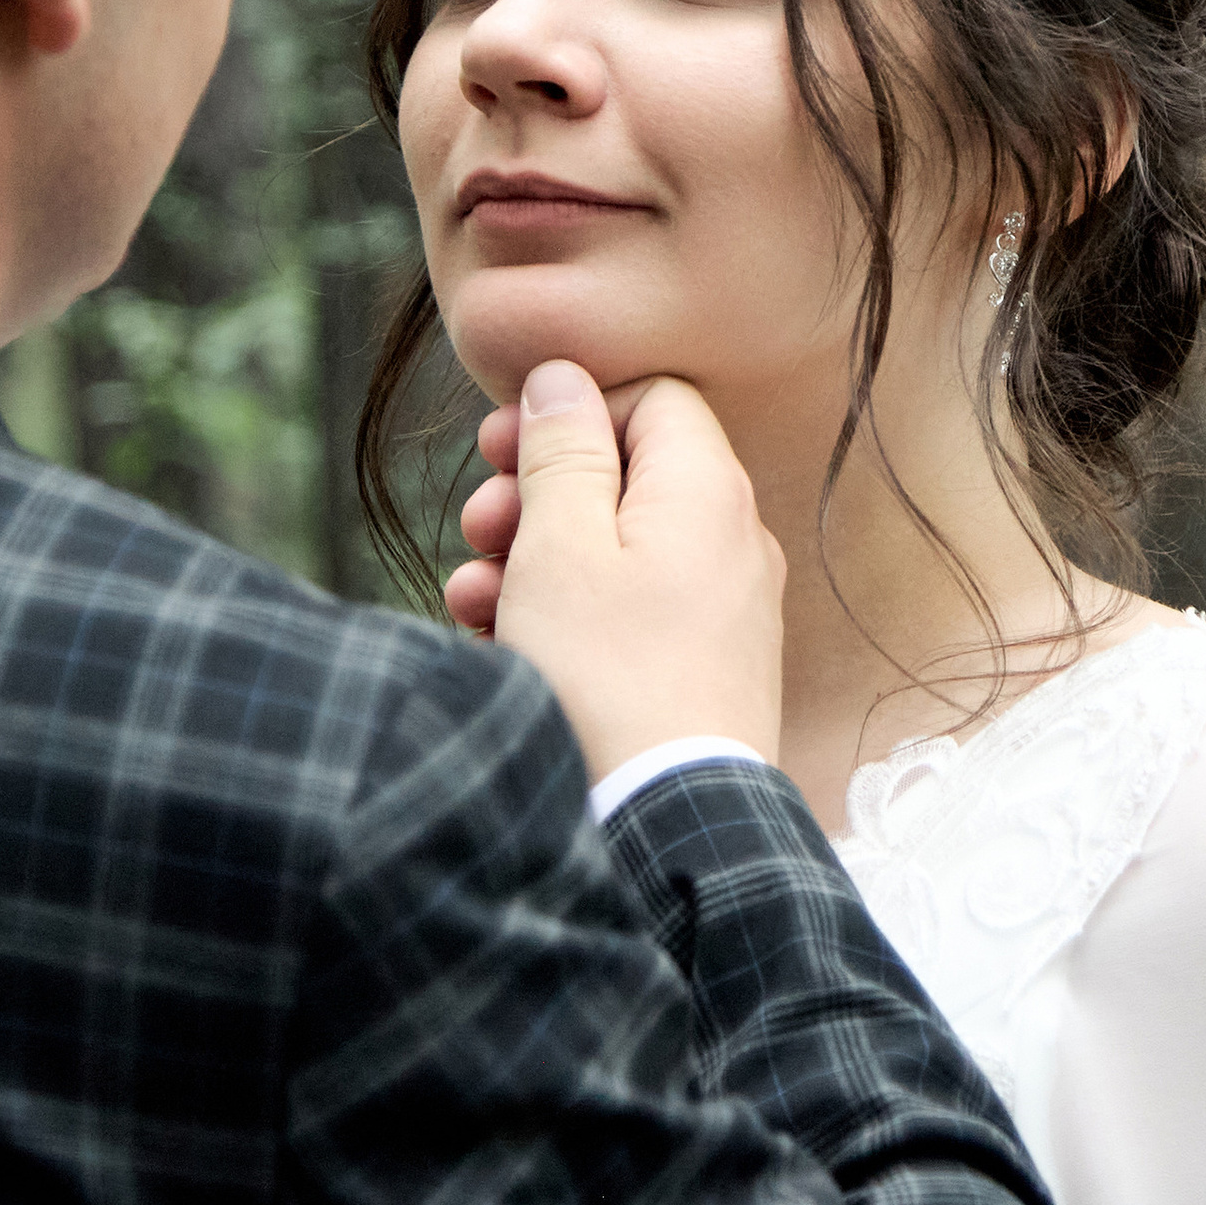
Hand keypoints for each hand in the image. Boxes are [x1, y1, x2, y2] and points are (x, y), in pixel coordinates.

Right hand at [446, 361, 784, 781]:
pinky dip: (569, 615)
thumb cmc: (605, 679)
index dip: (569, 411)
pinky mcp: (706, 670)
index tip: (499, 448)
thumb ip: (561, 452)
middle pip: (626, 476)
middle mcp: (734, 542)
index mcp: (707, 492)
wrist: (663, 824)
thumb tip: (563, 381)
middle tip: (477, 525)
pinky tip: (506, 647)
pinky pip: (632, 615)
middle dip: (536, 493)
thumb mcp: (559, 547)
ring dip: (534, 560)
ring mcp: (726, 612)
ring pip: (618, 551)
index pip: (650, 398)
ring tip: (472, 598)